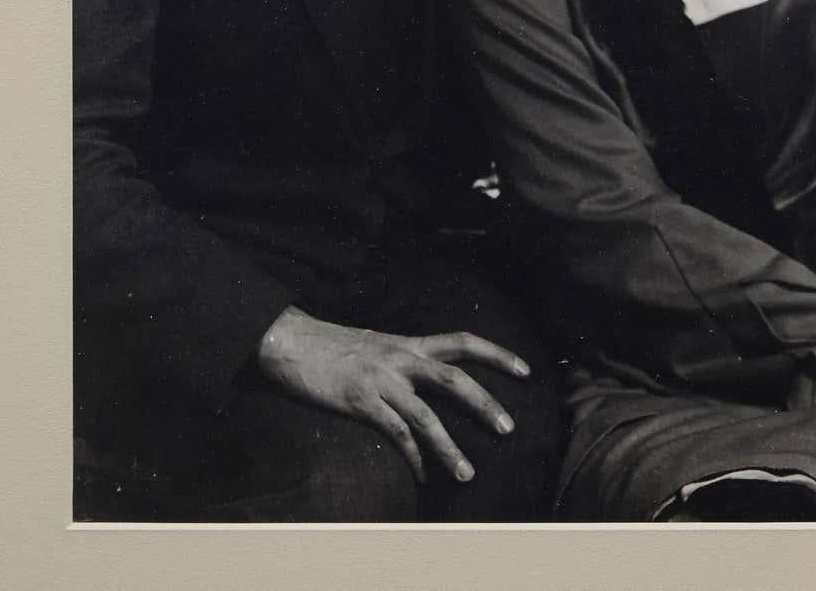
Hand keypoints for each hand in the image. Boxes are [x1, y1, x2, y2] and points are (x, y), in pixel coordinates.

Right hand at [256, 305, 529, 484]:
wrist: (289, 340)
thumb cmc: (333, 344)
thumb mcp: (377, 342)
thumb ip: (403, 357)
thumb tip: (426, 374)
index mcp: (408, 343)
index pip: (463, 342)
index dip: (497, 354)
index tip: (526, 370)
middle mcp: (401, 358)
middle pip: (454, 379)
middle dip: (486, 404)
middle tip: (510, 429)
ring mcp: (380, 379)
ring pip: (426, 415)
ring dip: (450, 447)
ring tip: (468, 475)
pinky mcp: (358, 401)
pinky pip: (393, 433)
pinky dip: (411, 456)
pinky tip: (422, 476)